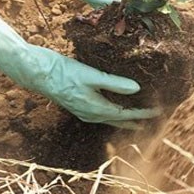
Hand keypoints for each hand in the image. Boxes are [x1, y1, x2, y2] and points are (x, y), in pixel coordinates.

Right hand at [0, 10, 159, 127]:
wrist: (34, 72)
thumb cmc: (60, 72)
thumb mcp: (89, 75)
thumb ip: (113, 82)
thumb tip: (137, 89)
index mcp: (95, 108)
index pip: (125, 115)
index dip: (143, 113)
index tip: (160, 112)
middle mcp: (89, 113)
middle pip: (119, 121)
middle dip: (136, 120)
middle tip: (154, 120)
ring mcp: (82, 109)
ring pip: (109, 118)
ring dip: (125, 117)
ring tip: (139, 116)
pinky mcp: (76, 102)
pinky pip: (100, 111)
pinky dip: (112, 110)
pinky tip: (113, 103)